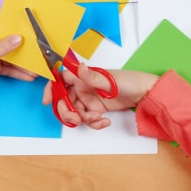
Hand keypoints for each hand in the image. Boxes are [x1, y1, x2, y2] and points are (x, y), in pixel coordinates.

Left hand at [0, 30, 34, 112]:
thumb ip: (2, 47)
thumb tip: (18, 38)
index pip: (3, 34)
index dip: (17, 37)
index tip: (32, 40)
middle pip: (8, 47)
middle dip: (22, 53)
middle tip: (37, 57)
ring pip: (9, 59)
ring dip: (21, 65)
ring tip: (35, 70)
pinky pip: (7, 69)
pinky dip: (16, 72)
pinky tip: (27, 76)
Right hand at [43, 64, 158, 128]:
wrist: (144, 93)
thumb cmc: (128, 81)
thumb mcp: (109, 80)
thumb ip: (92, 76)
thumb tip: (78, 67)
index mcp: (82, 77)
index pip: (60, 80)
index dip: (51, 88)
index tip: (47, 100)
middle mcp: (83, 87)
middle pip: (64, 100)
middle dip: (67, 112)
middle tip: (76, 120)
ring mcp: (89, 99)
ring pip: (75, 112)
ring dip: (83, 119)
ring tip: (97, 119)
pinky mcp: (96, 110)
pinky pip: (87, 119)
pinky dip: (93, 123)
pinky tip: (104, 121)